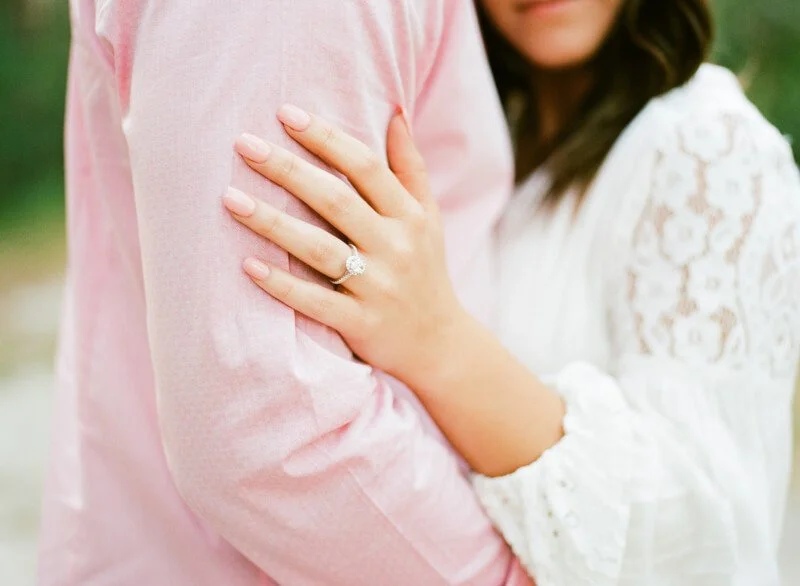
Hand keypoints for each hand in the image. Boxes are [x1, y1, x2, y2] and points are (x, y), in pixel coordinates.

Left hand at [223, 105, 470, 387]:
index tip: (286, 114)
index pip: (366, 167)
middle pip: (336, 201)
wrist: (439, 343)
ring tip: (230, 199)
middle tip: (244, 144)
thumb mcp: (428, 216)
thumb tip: (395, 111)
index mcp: (409, 216)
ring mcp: (377, 287)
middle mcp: (395, 247)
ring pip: (319, 249)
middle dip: (288, 170)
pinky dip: (281, 284)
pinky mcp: (360, 323)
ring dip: (273, 223)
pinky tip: (247, 265)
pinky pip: (314, 301)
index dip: (326, 138)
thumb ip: (410, 166)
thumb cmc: (426, 270)